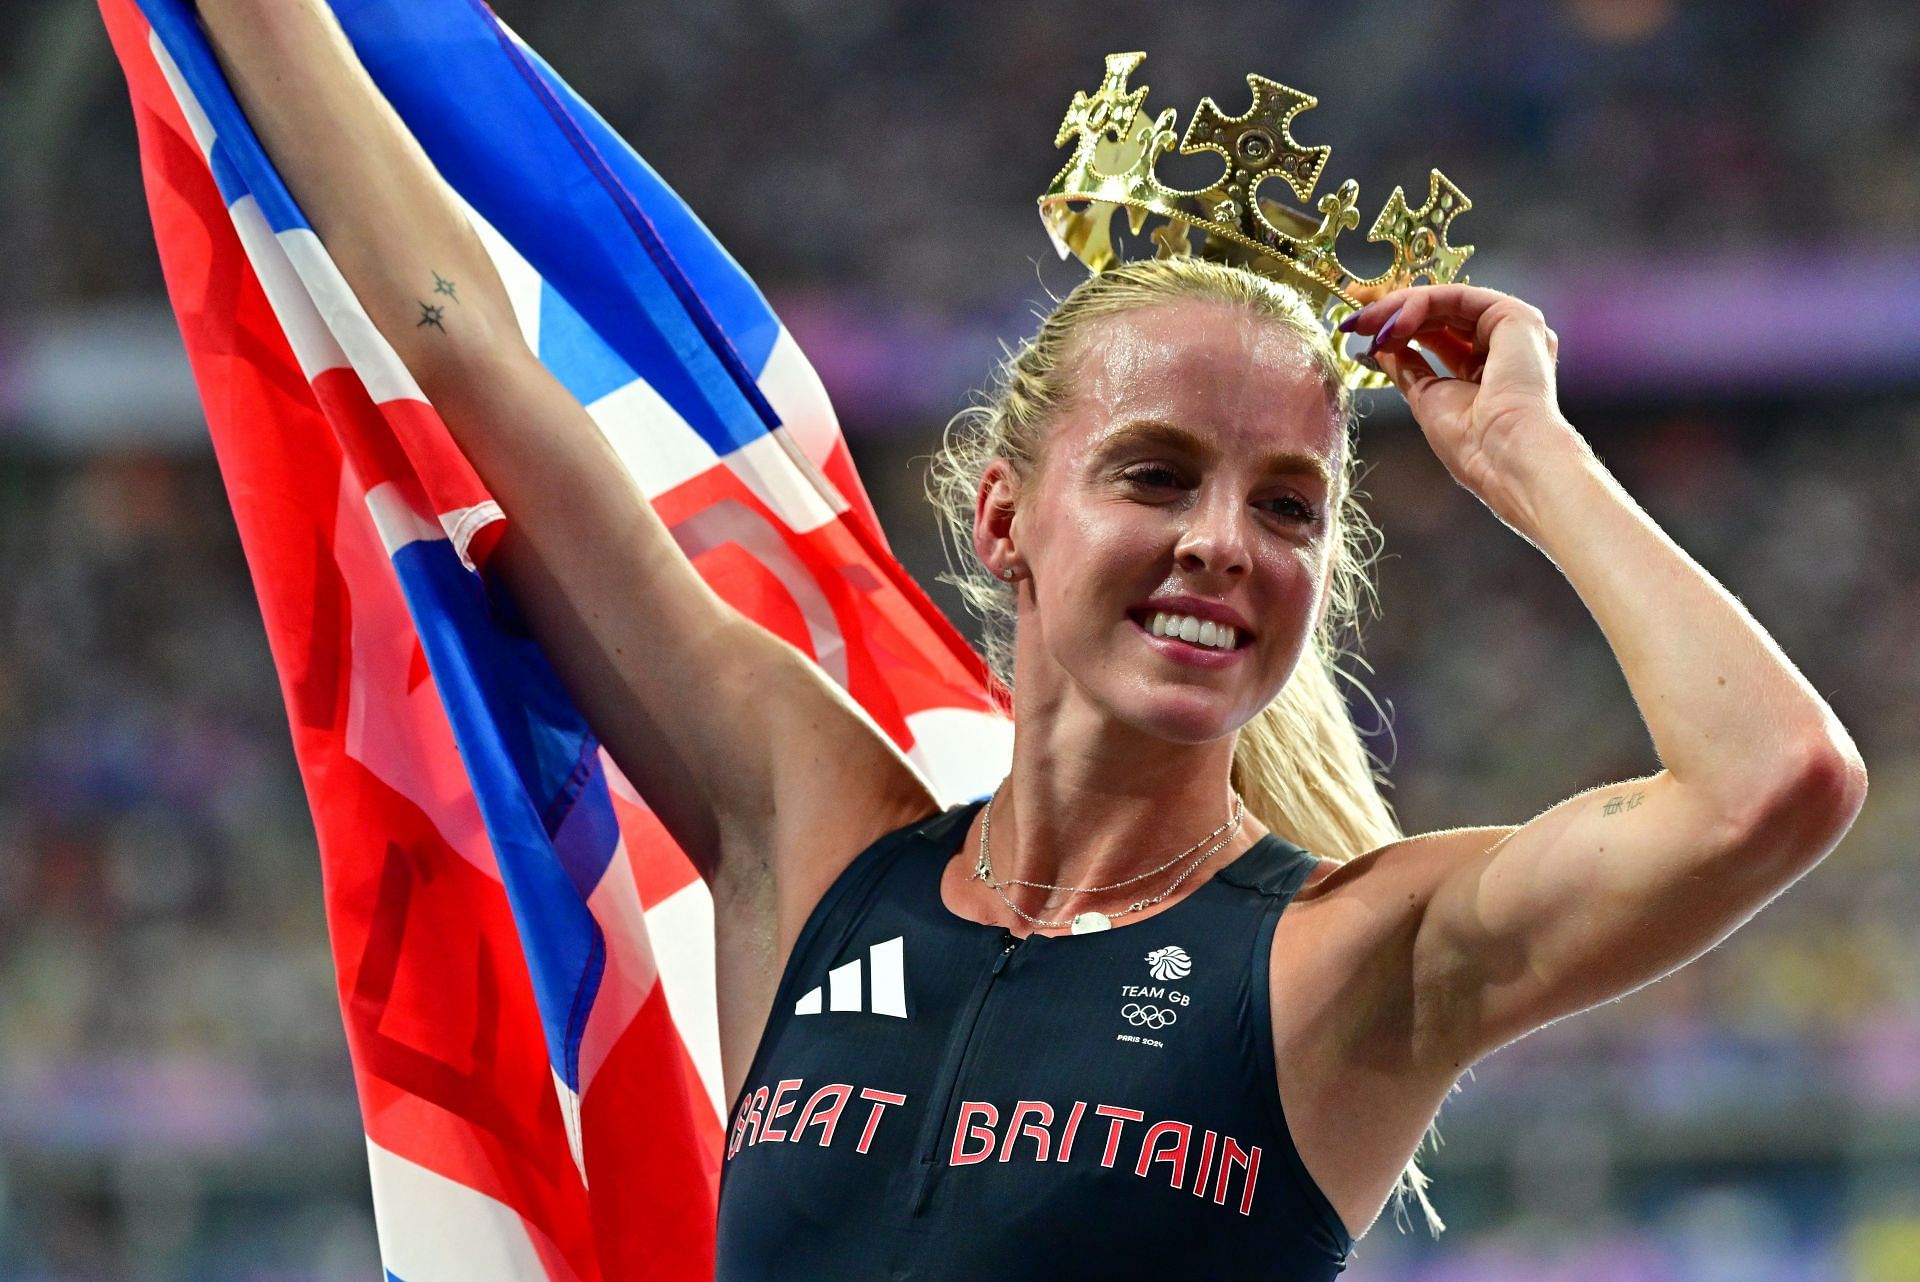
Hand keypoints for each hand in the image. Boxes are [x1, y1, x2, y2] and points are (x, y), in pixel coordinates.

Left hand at [1342, 285, 1591, 535]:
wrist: (1504, 458)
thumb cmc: (1472, 444)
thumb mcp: (1426, 397)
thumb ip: (1408, 367)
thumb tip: (1382, 347)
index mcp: (1489, 367)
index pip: (1438, 335)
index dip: (1397, 329)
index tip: (1357, 333)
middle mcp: (1506, 344)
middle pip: (1440, 315)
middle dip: (1392, 315)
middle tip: (1354, 323)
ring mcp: (1513, 329)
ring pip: (1447, 302)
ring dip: (1400, 309)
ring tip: (1368, 324)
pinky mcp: (1515, 317)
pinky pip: (1459, 298)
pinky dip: (1422, 304)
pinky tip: (1395, 323)